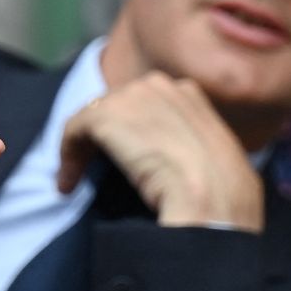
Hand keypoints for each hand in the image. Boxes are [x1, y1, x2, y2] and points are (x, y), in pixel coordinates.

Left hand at [56, 72, 263, 229]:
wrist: (213, 204)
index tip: (125, 162)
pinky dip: (66, 155)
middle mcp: (162, 86)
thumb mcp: (218, 162)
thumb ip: (195, 148)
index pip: (146, 103)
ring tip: (74, 183)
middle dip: (102, 137)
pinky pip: (74, 129)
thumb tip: (177, 163)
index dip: (129, 130)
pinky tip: (67, 185)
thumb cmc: (224, 198)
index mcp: (190, 95)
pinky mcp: (107, 116)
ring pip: (93, 117)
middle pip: (116, 106)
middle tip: (92, 171)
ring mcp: (134, 98)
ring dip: (81, 149)